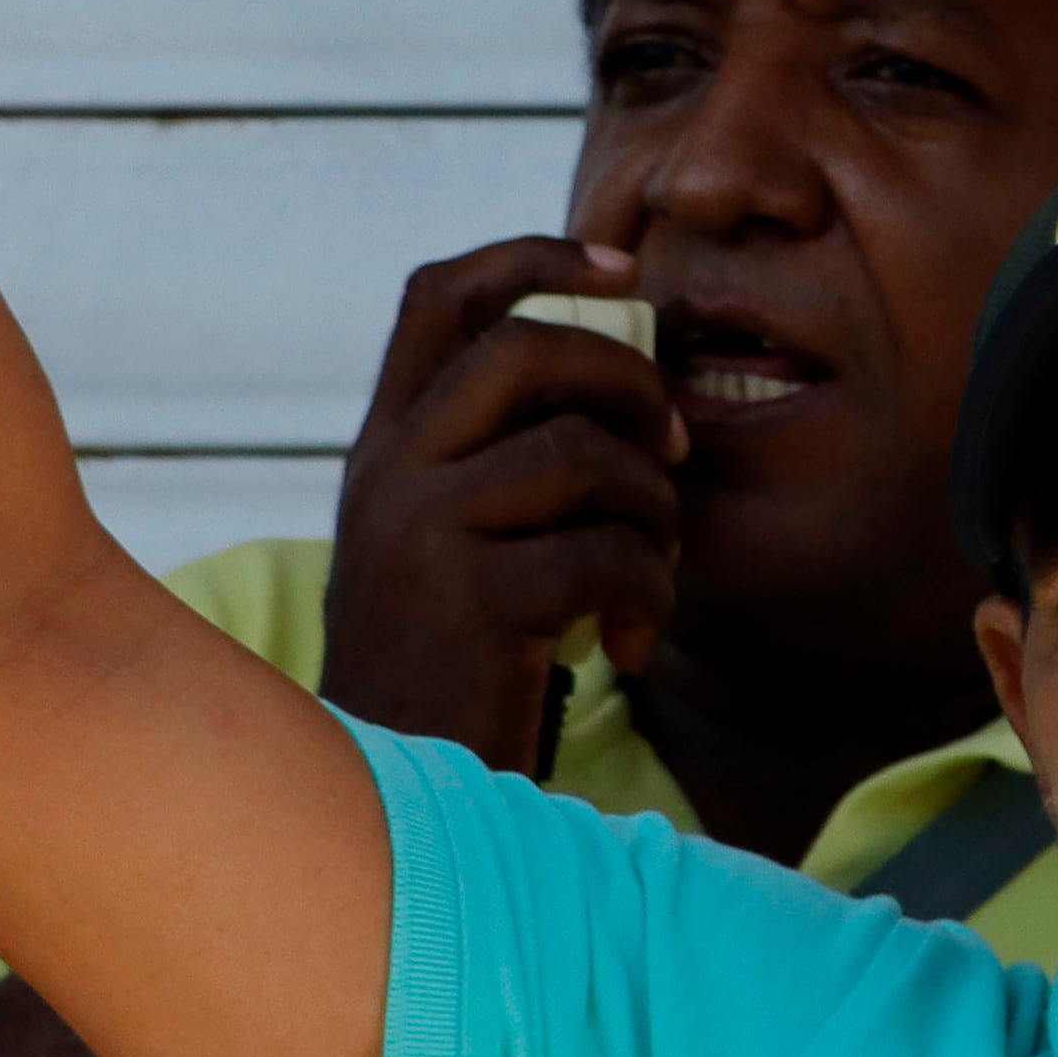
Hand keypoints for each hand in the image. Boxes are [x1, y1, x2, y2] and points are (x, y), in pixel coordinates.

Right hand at [314, 240, 689, 771]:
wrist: (393, 798)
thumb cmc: (448, 673)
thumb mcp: (443, 550)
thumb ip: (497, 465)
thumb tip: (627, 389)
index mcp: (384, 448)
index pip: (439, 296)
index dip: (532, 258)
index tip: (621, 269)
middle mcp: (390, 474)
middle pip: (524, 347)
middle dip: (627, 380)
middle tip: (673, 448)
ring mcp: (422, 533)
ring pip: (582, 453)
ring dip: (653, 509)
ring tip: (653, 572)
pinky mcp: (474, 602)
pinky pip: (606, 551)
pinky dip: (648, 592)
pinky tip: (631, 642)